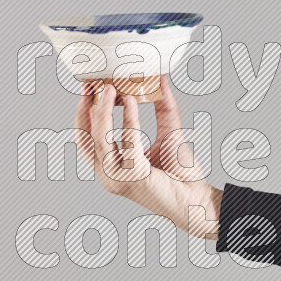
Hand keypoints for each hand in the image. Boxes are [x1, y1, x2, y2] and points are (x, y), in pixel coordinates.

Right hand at [74, 77, 222, 238]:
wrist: (196, 199)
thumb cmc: (181, 175)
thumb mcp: (168, 133)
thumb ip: (163, 108)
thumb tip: (161, 80)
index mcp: (111, 166)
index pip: (86, 139)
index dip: (84, 113)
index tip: (90, 89)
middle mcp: (109, 174)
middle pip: (87, 138)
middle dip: (88, 108)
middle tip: (95, 85)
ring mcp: (118, 178)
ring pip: (100, 140)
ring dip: (103, 111)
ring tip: (110, 88)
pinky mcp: (133, 177)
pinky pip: (127, 142)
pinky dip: (128, 120)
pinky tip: (132, 101)